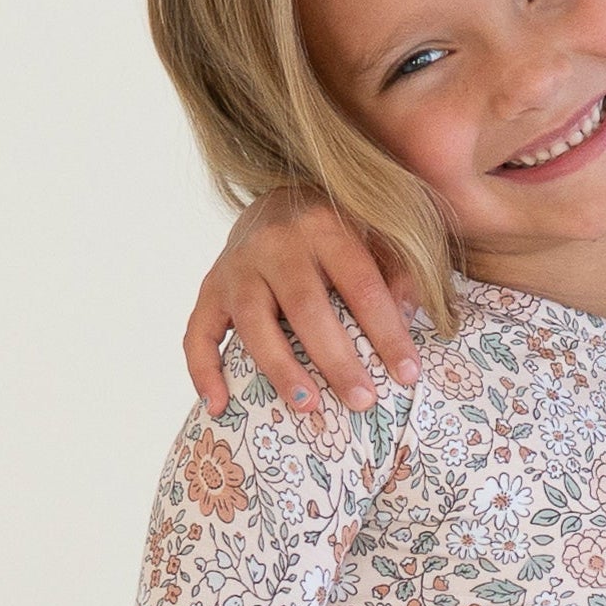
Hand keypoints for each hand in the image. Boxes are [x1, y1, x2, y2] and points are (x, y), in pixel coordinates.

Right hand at [185, 192, 420, 418]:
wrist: (279, 199)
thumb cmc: (339, 230)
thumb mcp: (377, 235)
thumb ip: (398, 272)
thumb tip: (407, 318)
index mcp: (325, 226)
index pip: (360, 285)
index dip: (386, 332)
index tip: (407, 374)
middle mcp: (275, 242)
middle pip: (306, 308)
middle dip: (336, 360)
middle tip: (363, 401)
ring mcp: (237, 265)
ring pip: (254, 324)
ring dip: (280, 370)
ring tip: (308, 406)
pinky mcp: (210, 288)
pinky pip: (198, 333)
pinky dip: (203, 371)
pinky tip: (219, 406)